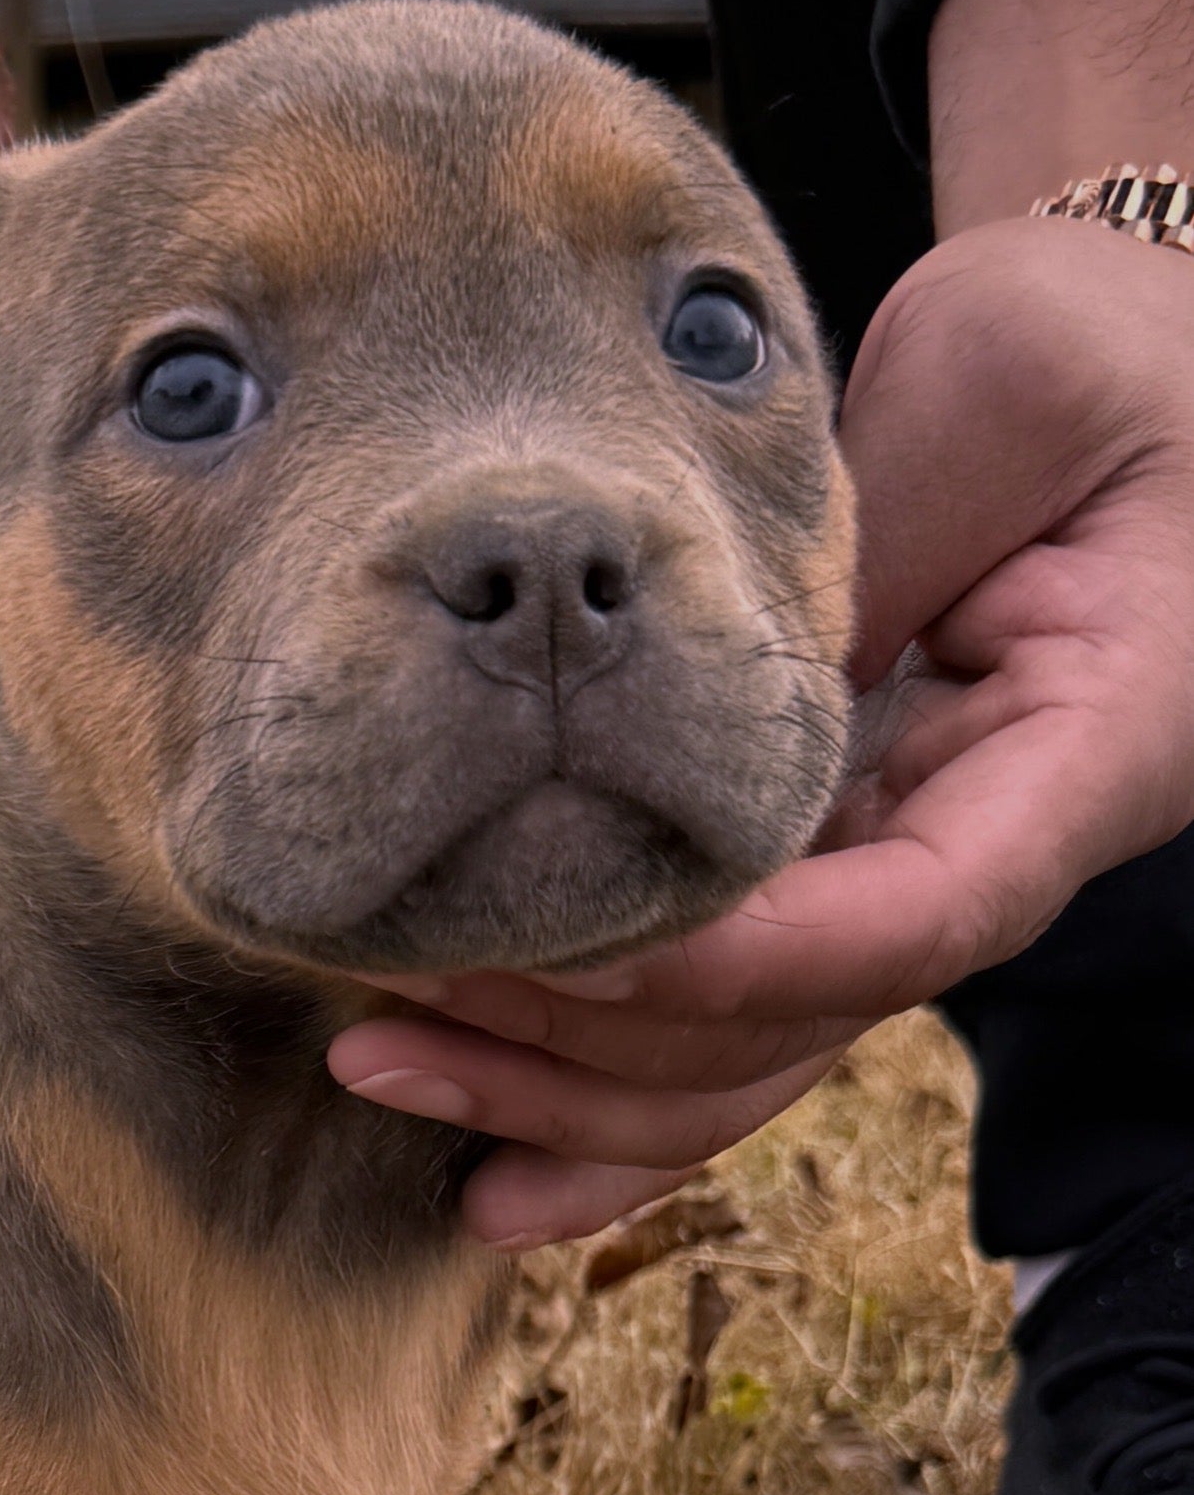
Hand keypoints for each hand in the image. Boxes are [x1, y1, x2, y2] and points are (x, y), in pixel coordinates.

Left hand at [327, 214, 1193, 1244]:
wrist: (1136, 345)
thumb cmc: (1100, 346)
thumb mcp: (1006, 390)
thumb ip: (871, 543)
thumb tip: (692, 675)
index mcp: (1091, 748)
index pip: (918, 916)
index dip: (741, 961)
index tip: (572, 948)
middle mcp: (996, 844)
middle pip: (803, 1024)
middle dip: (596, 1045)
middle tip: (398, 1021)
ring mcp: (902, 865)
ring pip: (746, 1051)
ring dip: (563, 1089)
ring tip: (378, 1066)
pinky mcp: (824, 855)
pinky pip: (716, 1007)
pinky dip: (593, 1078)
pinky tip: (467, 1149)